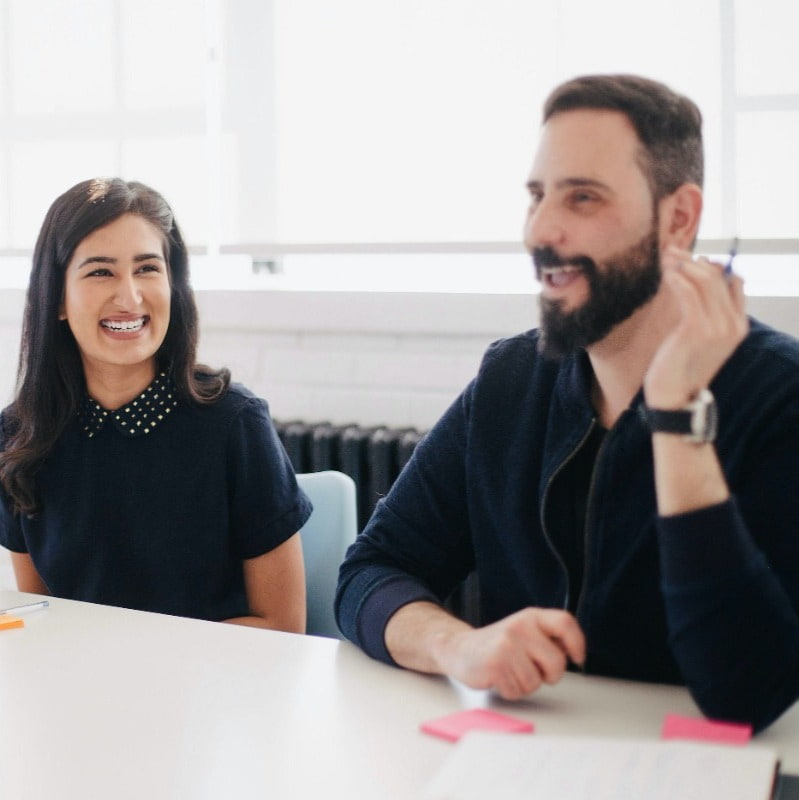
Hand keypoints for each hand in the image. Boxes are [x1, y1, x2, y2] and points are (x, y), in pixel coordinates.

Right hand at [435, 607, 584, 699]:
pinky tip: (499, 678)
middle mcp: (520, 627)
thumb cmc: (497, 645)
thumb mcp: (524, 632)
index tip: (577, 658)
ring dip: (525, 684)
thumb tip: (572, 652)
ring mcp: (506, 645)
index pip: (565, 623)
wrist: (459, 648)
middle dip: (549, 676)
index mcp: (531, 617)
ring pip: (536, 682)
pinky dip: (510, 691)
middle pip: (557, 663)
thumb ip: (547, 638)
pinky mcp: (495, 665)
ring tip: (510, 671)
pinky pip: (517, 691)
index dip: (577, 642)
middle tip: (532, 670)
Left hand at [644, 245, 747, 408]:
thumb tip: (698, 281)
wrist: (673, 397)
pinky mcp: (697, 329)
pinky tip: (666, 273)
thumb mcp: (697, 337)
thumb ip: (703, 312)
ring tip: (665, 257)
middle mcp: (733, 324)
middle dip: (692, 260)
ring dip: (682, 264)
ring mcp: (717, 327)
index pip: (733, 283)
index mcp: (738, 326)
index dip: (712, 266)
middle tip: (671, 251)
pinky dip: (677, 278)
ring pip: (704, 281)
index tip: (690, 259)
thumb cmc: (680, 366)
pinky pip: (689, 293)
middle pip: (718, 278)